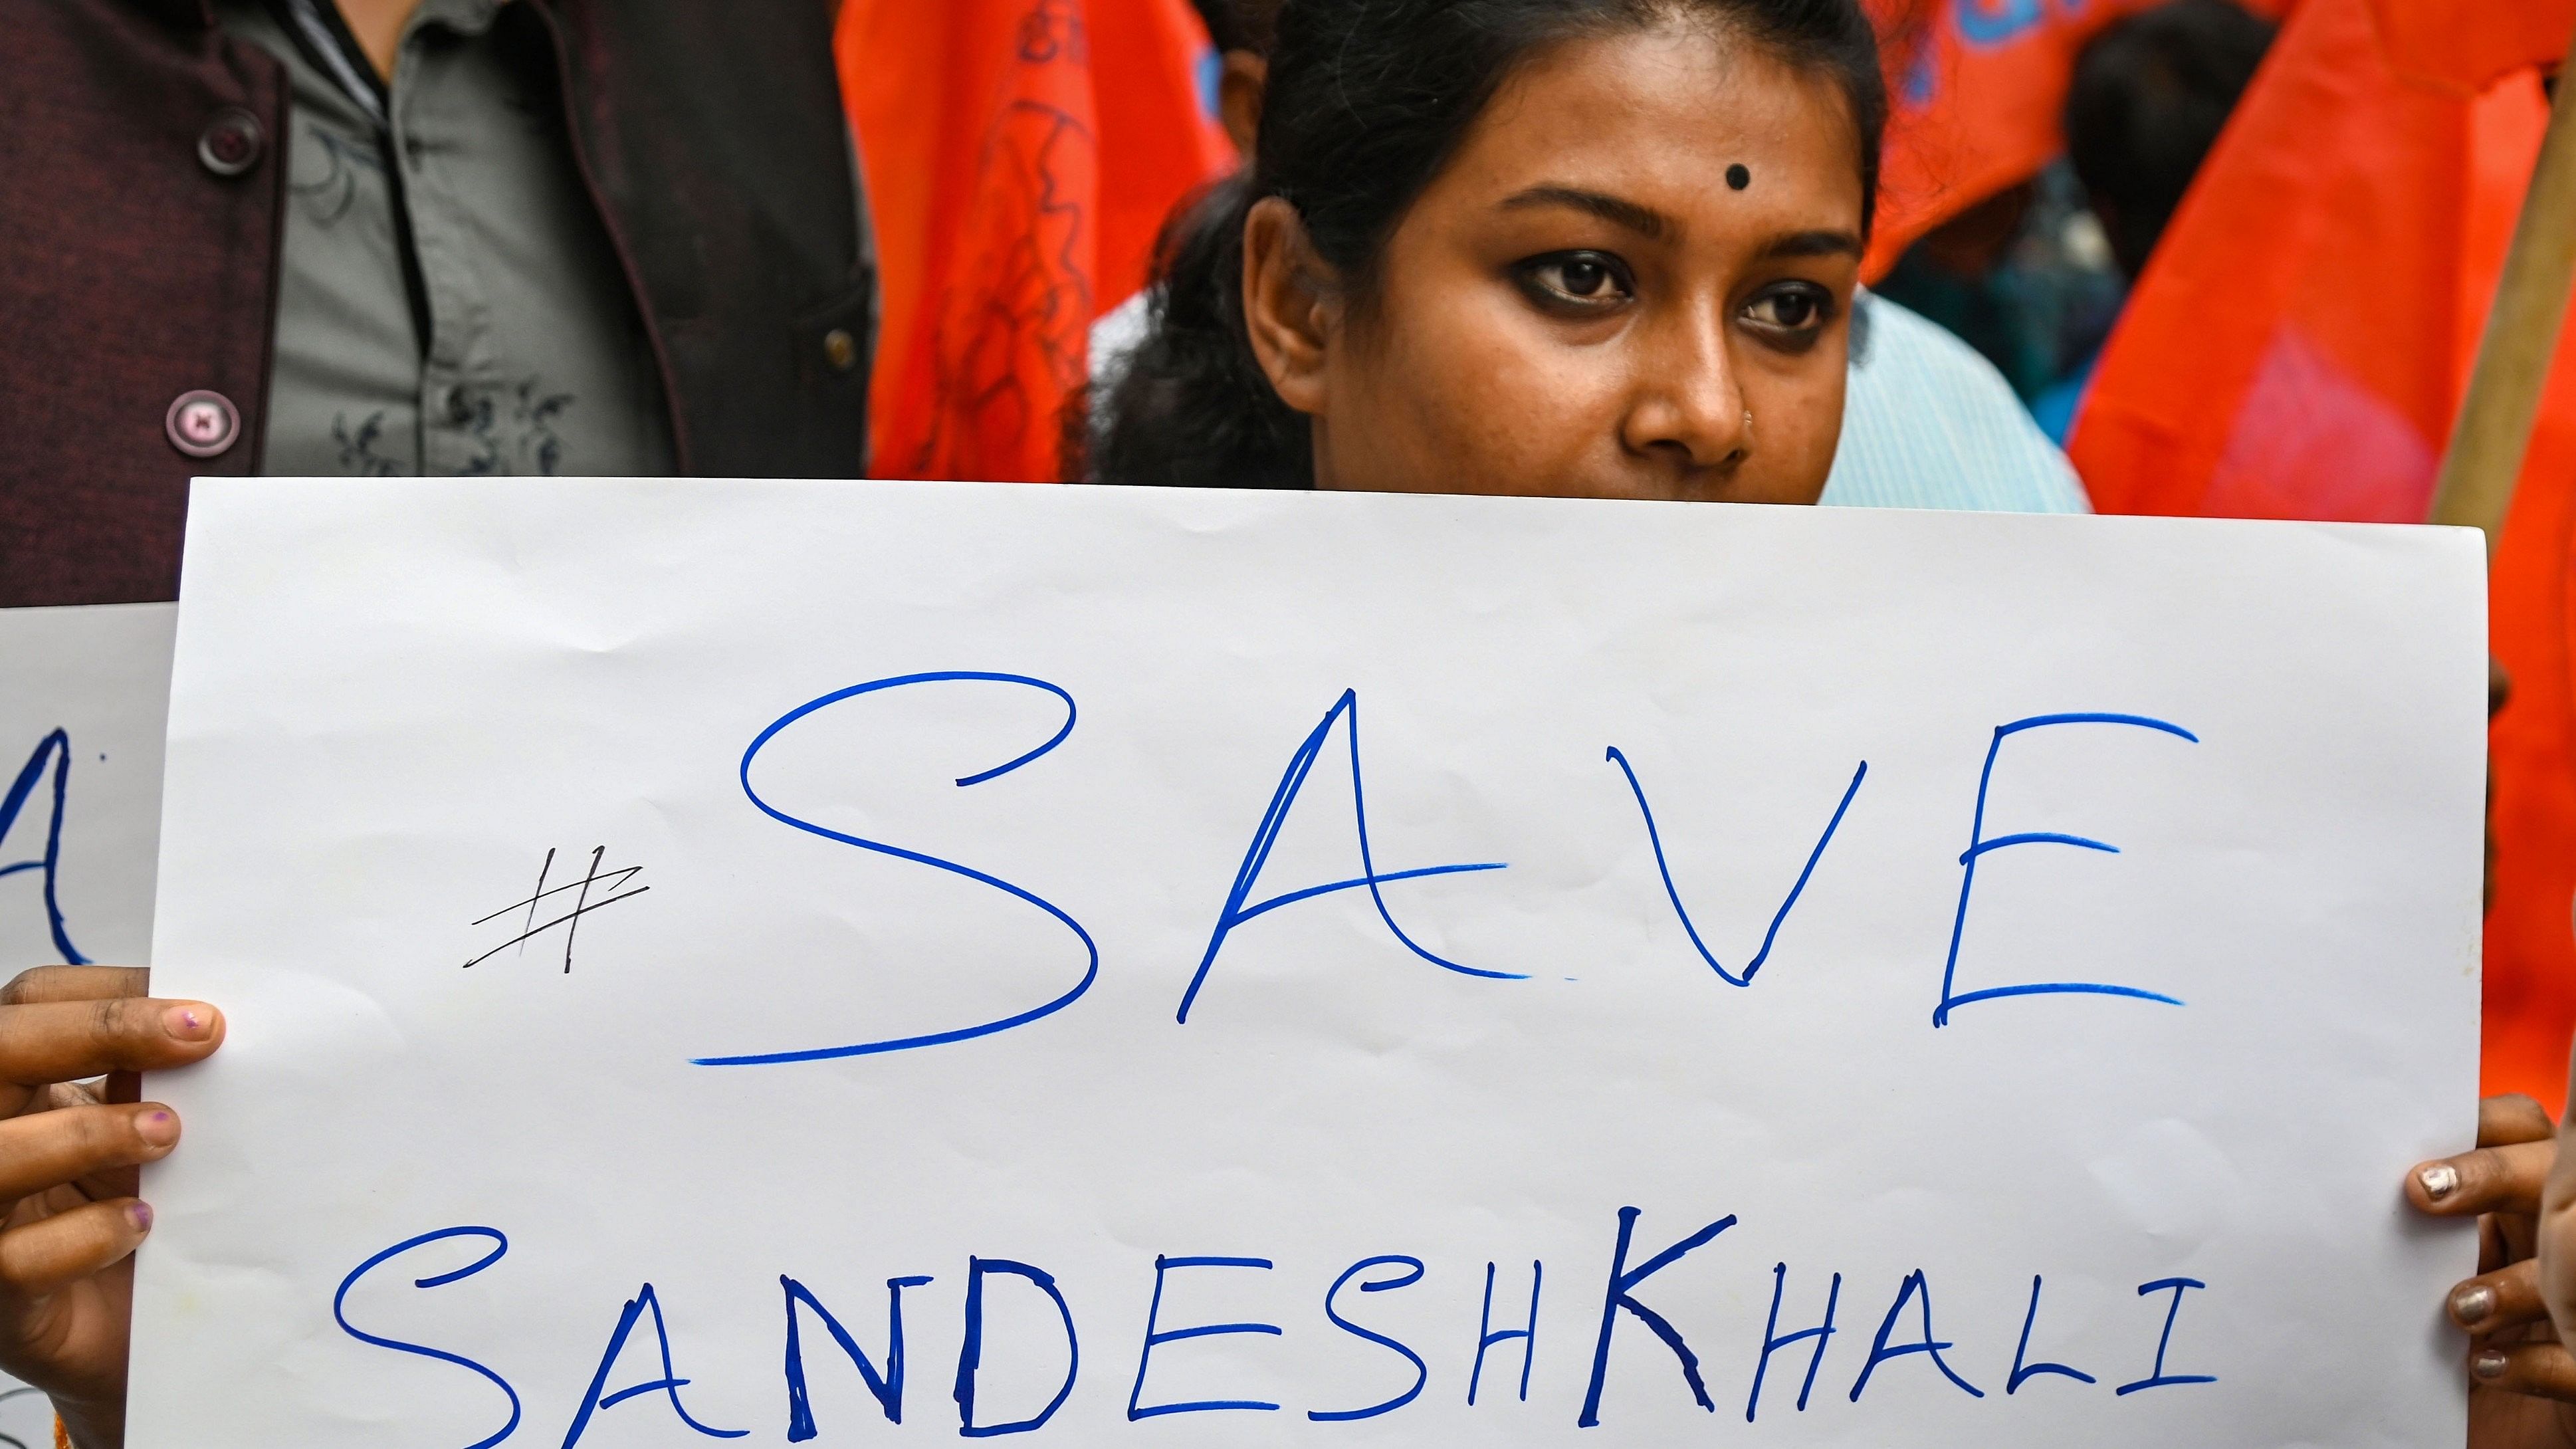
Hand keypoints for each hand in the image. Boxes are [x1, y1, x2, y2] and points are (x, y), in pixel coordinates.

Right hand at [0, 967, 223, 1448]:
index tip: (199, 1004)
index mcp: (18, 1087)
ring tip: (170, 1132)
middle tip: (201, 1033)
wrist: (136, 1334)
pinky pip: (15, 1261)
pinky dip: (84, 1236)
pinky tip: (143, 1224)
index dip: (104, 993)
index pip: (28, 1005)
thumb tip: (210, 1017)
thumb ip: (153, 1078)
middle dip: (99, 1031)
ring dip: (88, 1132)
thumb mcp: (145, 1133)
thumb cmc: (137, 1215)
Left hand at [2409, 1093, 2575, 1446]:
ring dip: (2512, 1285)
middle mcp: (2560, 1243)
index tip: (2419, 1146)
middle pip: (2555, 1183)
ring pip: (2573, 1266)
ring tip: (2457, 1310)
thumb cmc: (2444, 1344)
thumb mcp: (2429, 1277)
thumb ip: (2419, 1231)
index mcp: (2525, 1208)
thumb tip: (2343, 1178)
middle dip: (2492, 1177)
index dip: (2484, 1126)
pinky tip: (2485, 1367)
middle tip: (2423, 1191)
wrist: (2483, 1431)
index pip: (2524, 1134)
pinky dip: (2533, 1364)